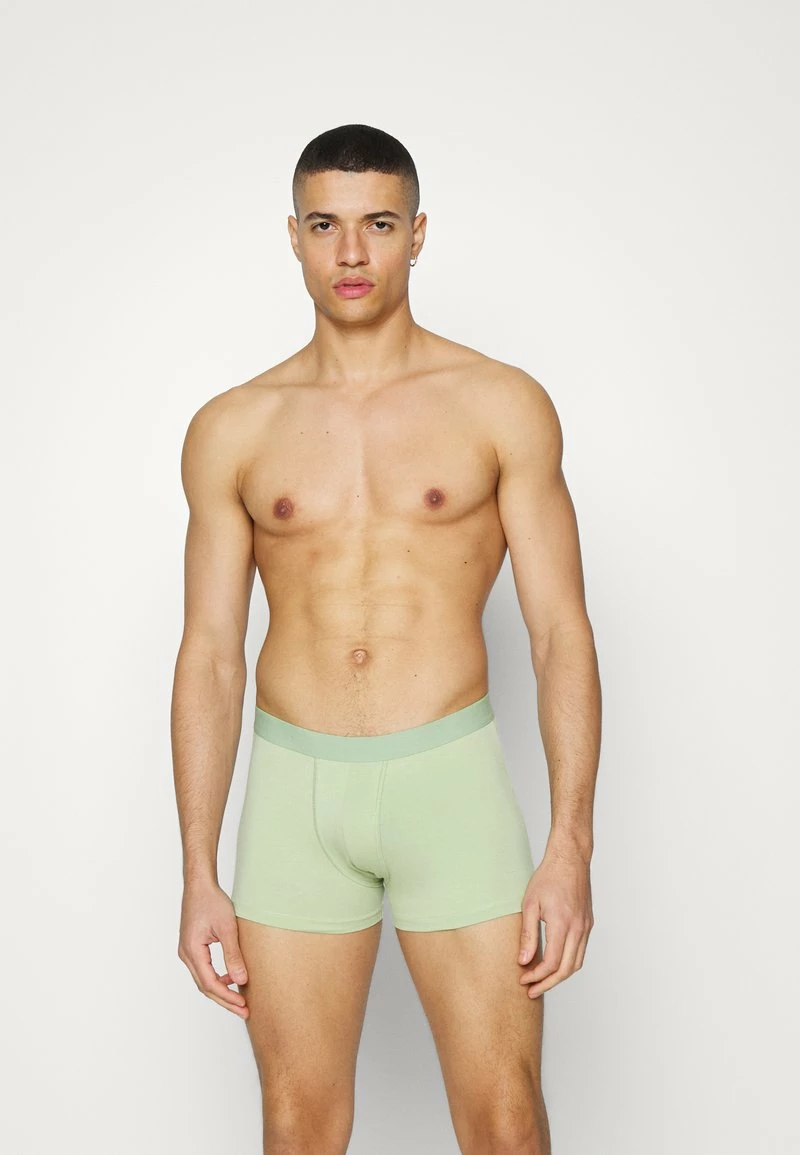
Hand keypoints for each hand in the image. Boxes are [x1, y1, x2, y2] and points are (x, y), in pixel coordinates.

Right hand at [178, 879, 249, 1019]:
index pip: (210, 983)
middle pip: (205, 986)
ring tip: (239, 998)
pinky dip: (217, 977)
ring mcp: (187, 951)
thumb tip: (241, 980)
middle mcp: (186, 954)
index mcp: (192, 951)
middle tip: (244, 1011)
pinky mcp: (192, 947)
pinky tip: (230, 977)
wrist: (199, 884)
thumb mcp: (227, 928)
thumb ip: (233, 955)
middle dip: (225, 1000)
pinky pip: (204, 969)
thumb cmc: (212, 901)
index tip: (243, 1006)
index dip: (227, 997)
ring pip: (203, 979)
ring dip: (221, 990)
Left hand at [517, 843, 593, 997]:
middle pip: (566, 969)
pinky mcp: (588, 924)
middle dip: (548, 984)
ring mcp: (586, 927)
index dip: (536, 976)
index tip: (522, 979)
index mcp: (562, 924)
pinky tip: (554, 963)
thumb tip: (523, 961)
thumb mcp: (529, 904)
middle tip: (531, 991)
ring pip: (576, 963)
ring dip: (559, 976)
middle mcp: (578, 929)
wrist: (569, 859)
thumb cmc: (547, 878)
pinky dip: (568, 963)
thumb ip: (527, 934)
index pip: (551, 963)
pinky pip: (580, 951)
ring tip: (541, 981)